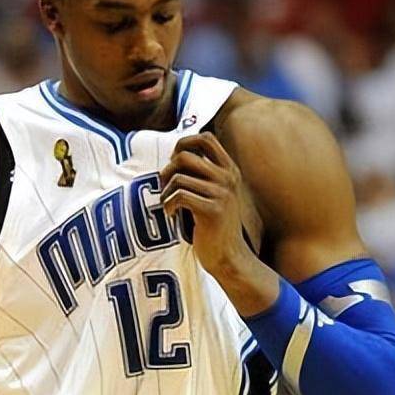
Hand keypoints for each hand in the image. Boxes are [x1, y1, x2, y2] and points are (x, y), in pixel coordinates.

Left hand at [159, 132, 257, 277]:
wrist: (228, 256)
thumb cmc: (213, 225)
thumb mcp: (213, 194)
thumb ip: (202, 174)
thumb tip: (173, 157)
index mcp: (229, 170)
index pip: (205, 138)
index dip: (183, 143)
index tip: (174, 163)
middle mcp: (228, 178)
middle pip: (184, 156)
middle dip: (167, 171)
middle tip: (165, 188)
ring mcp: (222, 193)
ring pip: (178, 178)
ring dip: (165, 192)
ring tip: (168, 205)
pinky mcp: (212, 210)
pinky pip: (178, 196)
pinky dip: (168, 205)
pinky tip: (171, 215)